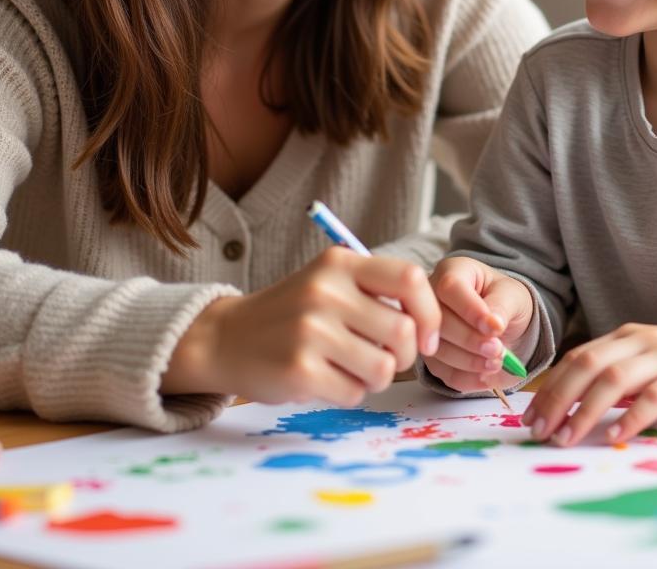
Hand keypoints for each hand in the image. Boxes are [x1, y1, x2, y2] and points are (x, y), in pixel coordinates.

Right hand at [162, 246, 440, 405]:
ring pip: (383, 368)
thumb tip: (429, 328)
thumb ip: (376, 291)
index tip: (425, 338)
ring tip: (352, 370)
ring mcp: (311, 330)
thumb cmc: (292, 313)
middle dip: (403, 356)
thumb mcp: (330, 282)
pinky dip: (349, 394)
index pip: (410, 279)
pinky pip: (354, 393)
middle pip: (402, 332)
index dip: (429, 313)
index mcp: (340, 263)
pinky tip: (327, 380)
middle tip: (383, 360)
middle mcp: (326, 291)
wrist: (226, 338)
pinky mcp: (299, 370)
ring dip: (376, 378)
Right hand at [424, 256, 534, 392]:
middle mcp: (431, 297)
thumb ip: (501, 306)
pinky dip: (466, 379)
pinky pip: (441, 372)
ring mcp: (426, 327)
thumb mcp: (512, 296)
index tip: (495, 329)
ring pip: (437, 350)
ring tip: (496, 363)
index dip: (470, 310)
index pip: (450, 287)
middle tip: (498, 350)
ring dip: (469, 362)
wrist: (505, 323)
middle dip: (470, 340)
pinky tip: (486, 377)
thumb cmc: (506, 300)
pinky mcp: (431, 355)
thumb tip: (493, 325)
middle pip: (439, 321)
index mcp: (453, 271)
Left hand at [522, 319, 656, 445]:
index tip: (531, 415)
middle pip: (588, 365)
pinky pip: (655, 395)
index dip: (551, 385)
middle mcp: (640, 341)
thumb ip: (619, 377)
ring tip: (567, 437)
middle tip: (539, 430)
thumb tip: (577, 404)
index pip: (578, 358)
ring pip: (615, 379)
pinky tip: (616, 435)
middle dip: (558, 398)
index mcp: (625, 336)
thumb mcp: (650, 363)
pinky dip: (632, 416)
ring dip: (586, 410)